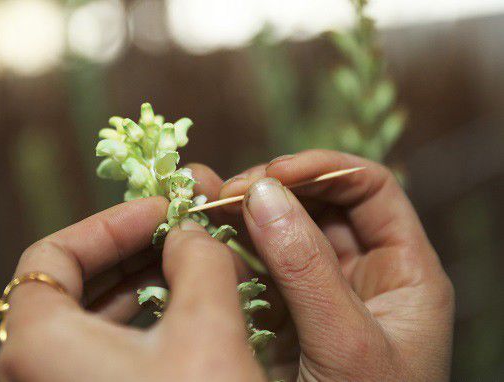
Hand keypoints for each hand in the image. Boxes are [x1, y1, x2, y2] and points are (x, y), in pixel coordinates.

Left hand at [0, 198, 265, 381]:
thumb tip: (192, 232)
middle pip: (73, 284)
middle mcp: (35, 371)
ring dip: (144, 284)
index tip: (161, 211)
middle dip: (133, 251)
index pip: (52, 254)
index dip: (109, 222)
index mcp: (38, 344)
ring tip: (194, 264)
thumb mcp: (208, 328)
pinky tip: (189, 310)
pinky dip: (145, 323)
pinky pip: (107, 351)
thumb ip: (200, 260)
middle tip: (182, 232)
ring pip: (93, 319)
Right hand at [190, 149, 453, 380]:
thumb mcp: (346, 343)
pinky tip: (202, 241)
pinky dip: (228, 252)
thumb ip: (306, 267)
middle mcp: (362, 274)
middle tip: (224, 192)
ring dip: (242, 215)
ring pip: (281, 234)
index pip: (369, 189)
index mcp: (403, 271)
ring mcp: (319, 293)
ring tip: (201, 202)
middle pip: (318, 204)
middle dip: (272, 189)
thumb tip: (263, 193)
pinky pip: (256, 270)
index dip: (322, 169)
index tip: (272, 173)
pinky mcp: (282, 315)